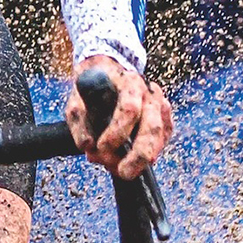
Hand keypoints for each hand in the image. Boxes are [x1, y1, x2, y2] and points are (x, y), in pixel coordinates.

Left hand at [67, 55, 172, 180]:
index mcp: (128, 83)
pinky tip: (135, 160)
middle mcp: (149, 91)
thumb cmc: (92, 88)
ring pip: (161, 135)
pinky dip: (151, 153)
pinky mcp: (166, 116)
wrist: (108, 70)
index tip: (100, 148)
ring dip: (144, 158)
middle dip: (138, 155)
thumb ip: (79, 122)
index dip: (116, 132)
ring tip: (125, 171)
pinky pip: (164, 139)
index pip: (128, 109)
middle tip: (123, 172)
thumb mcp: (77, 100)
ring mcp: (160, 103)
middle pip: (151, 127)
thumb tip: (87, 145)